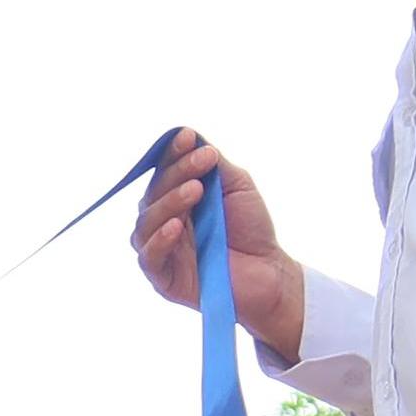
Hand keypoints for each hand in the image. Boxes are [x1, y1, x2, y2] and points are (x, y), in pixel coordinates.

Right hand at [130, 131, 307, 358]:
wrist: (268, 271)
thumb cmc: (252, 230)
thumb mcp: (237, 187)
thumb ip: (214, 167)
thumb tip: (194, 140)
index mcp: (178, 199)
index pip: (166, 172)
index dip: (173, 154)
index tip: (187, 137)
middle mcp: (164, 221)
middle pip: (154, 194)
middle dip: (176, 174)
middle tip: (204, 162)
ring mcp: (161, 249)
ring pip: (146, 223)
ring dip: (169, 202)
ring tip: (196, 191)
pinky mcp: (163, 278)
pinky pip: (149, 257)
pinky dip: (160, 240)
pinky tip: (176, 226)